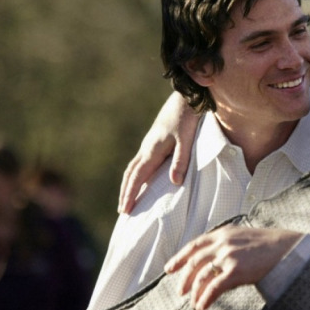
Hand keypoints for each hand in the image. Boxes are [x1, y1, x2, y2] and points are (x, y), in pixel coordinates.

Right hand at [118, 92, 197, 213]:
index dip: (130, 194)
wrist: (185, 98)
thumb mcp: (187, 139)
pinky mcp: (154, 141)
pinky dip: (136, 174)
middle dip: (126, 193)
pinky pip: (140, 162)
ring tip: (127, 199)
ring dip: (129, 184)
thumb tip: (174, 182)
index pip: (137, 177)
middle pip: (130, 174)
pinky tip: (141, 179)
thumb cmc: (187, 118)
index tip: (125, 210)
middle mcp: (147, 148)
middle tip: (122, 211)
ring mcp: (149, 144)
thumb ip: (181, 160)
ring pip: (133, 167)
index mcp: (152, 150)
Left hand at [164, 226, 303, 309]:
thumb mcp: (242, 237)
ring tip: (194, 303)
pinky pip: (214, 288)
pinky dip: (205, 299)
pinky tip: (202, 307)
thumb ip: (225, 244)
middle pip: (195, 262)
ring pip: (202, 277)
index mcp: (223, 233)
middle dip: (185, 279)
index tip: (169, 268)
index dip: (180, 257)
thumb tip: (212, 262)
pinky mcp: (236, 270)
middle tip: (180, 291)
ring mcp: (228, 256)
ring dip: (195, 293)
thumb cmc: (268, 245)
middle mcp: (222, 243)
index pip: (195, 245)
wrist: (287, 248)